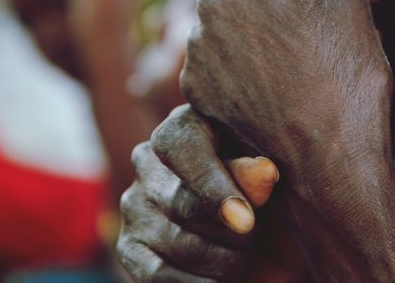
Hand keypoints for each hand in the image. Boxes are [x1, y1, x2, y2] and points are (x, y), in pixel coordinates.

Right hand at [118, 105, 295, 281]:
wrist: (238, 221)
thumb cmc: (253, 184)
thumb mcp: (259, 169)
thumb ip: (255, 172)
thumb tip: (265, 171)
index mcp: (180, 127)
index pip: (180, 147)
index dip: (211, 184)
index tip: (247, 221)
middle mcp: (147, 162)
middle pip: (183, 204)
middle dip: (232, 232)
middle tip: (255, 239)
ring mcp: (133, 206)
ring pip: (180, 244)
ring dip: (225, 261)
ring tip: (246, 258)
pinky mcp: (129, 248)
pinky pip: (158, 276)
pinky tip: (222, 280)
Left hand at [179, 0, 392, 173]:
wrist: (323, 169)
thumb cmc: (346, 80)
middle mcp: (212, 0)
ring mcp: (198, 45)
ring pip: (238, 8)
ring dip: (272, 12)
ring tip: (316, 42)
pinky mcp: (195, 84)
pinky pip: (225, 47)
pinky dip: (252, 49)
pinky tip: (287, 73)